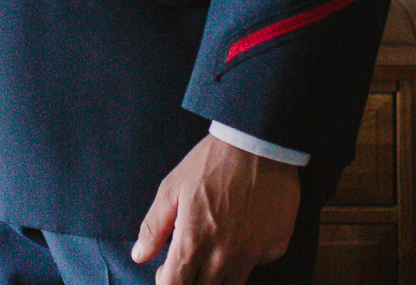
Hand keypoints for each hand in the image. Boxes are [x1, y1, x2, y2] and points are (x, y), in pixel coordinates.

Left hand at [131, 134, 302, 284]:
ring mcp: (253, 254)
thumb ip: (153, 227)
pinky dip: (245, 261)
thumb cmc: (211, 162)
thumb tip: (139, 256)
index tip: (166, 273)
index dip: (167, 283)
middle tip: (188, 263)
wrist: (259, 143)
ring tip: (211, 255)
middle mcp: (224, 255)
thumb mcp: (172, 188)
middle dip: (190, 282)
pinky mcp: (275, 247)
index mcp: (194, 241)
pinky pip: (256, 267)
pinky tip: (240, 238)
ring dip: (217, 277)